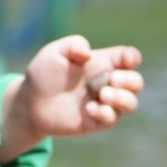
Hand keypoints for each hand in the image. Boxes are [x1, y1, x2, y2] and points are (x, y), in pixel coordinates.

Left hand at [0, 35, 143, 162]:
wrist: (30, 103)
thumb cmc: (44, 74)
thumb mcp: (54, 52)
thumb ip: (73, 45)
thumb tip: (88, 54)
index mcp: (102, 63)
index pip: (127, 58)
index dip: (132, 57)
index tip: (127, 60)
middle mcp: (107, 83)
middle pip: (135, 82)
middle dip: (130, 81)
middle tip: (113, 80)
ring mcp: (103, 103)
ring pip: (130, 103)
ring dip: (123, 99)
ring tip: (104, 95)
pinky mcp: (96, 121)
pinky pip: (112, 119)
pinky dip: (106, 114)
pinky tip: (90, 109)